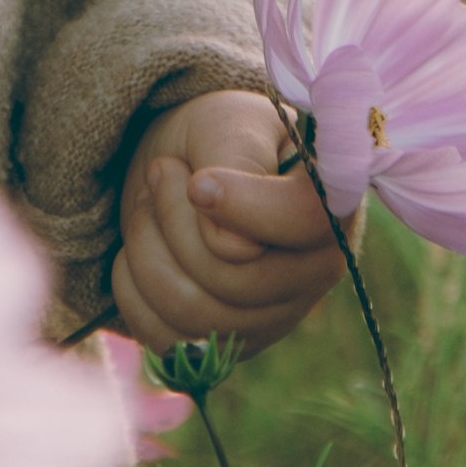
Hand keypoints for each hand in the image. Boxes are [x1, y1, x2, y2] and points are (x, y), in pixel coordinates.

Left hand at [111, 88, 340, 359]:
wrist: (183, 170)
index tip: (196, 180)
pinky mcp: (230, 346)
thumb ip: (236, 160)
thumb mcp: (226, 121)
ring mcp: (275, 317)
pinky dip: (133, 290)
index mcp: (332, 203)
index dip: (243, 206)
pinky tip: (138, 251)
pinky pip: (167, 342)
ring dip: (147, 249)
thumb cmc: (216, 137)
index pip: (304, 222)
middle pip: (236, 279)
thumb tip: (233, 246)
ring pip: (197, 316)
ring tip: (145, 206)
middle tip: (160, 171)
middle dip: (174, 219)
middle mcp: (315, 270)